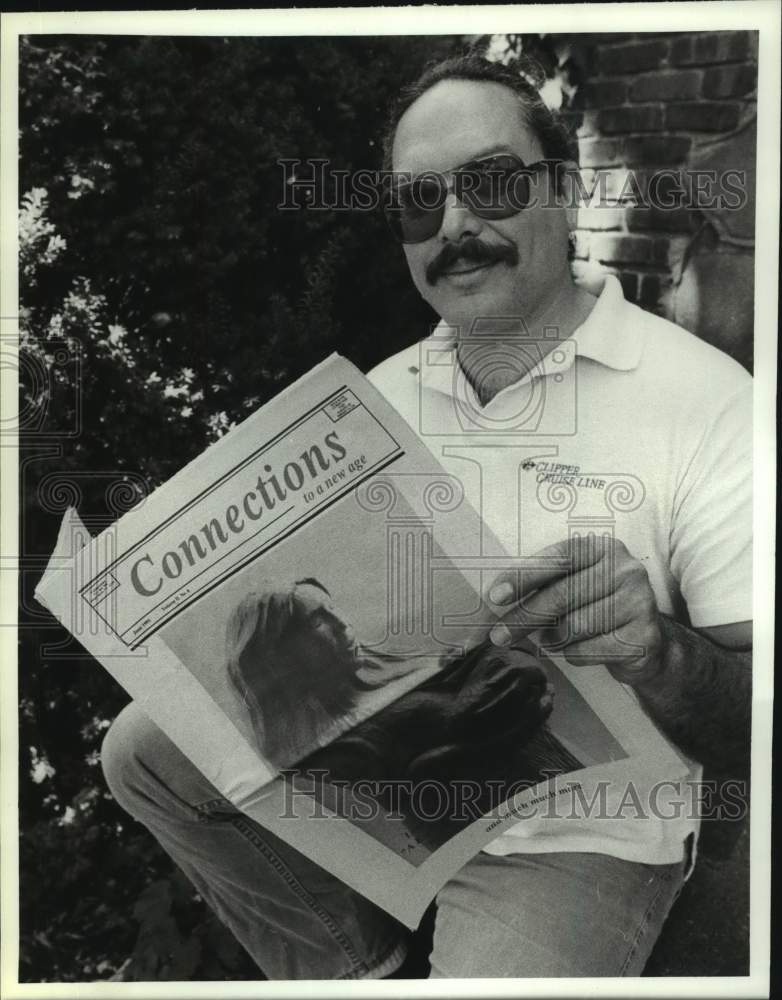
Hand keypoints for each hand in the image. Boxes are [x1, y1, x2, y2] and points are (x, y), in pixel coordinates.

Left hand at [486, 534, 666, 686]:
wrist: (645, 639)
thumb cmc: (597, 606)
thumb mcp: (574, 583)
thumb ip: (543, 583)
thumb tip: (496, 599)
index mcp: (604, 548)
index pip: (557, 559)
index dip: (523, 577)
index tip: (496, 596)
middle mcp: (626, 570)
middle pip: (561, 595)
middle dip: (524, 617)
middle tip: (498, 635)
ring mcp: (639, 603)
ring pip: (573, 626)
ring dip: (553, 638)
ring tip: (553, 638)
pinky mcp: (642, 638)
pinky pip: (588, 651)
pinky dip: (573, 654)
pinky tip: (579, 649)